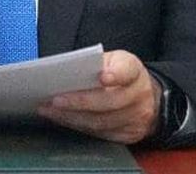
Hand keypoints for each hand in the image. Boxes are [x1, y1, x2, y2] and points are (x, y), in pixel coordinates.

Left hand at [37, 49, 159, 144]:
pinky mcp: (130, 134)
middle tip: (56, 100)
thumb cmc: (120, 74)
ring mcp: (137, 117)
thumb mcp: (113, 61)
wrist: (145, 97)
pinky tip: (62, 119)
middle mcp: (139, 95)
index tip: (102, 77)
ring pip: (102, 122)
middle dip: (80, 102)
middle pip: (110, 102)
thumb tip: (63, 73)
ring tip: (50, 110)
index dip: (116, 75)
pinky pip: (100, 134)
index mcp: (134, 71)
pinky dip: (78, 126)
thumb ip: (95, 64)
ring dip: (72, 117)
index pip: (127, 71)